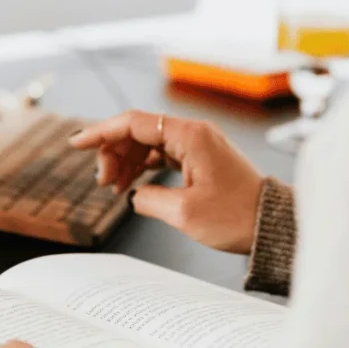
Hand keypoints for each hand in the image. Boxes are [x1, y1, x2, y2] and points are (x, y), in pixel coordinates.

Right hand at [69, 110, 264, 254]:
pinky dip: (143, 165)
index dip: (101, 132)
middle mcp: (194, 132)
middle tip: (103, 183)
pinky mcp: (201, 157)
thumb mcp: (184, 213)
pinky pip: (162, 152)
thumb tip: (133, 194)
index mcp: (190, 136)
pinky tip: (133, 183)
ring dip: (126, 161)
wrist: (272, 225)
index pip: (133, 123)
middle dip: (113, 152)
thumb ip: (148, 198)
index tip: (76, 142)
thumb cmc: (238, 217)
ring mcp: (198, 143)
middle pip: (138, 130)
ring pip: (148, 141)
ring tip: (114, 187)